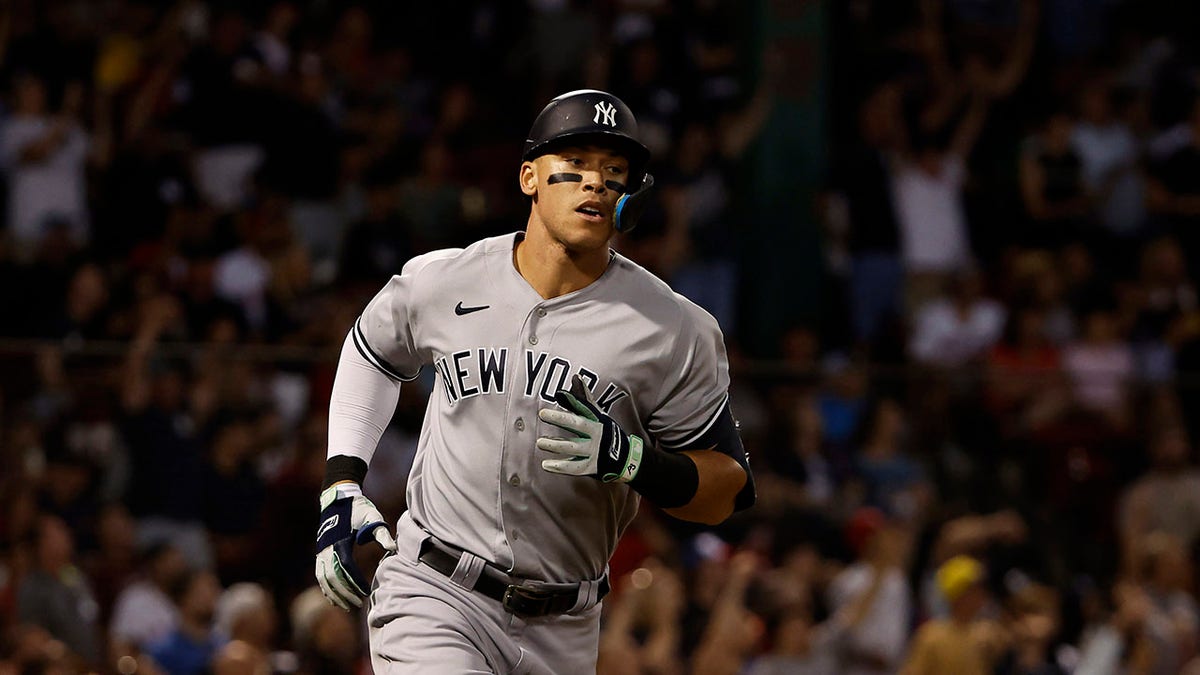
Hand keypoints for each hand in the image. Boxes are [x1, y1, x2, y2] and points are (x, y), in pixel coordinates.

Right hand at [314, 483, 395, 609]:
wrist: (338, 498)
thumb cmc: (358, 508)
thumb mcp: (372, 517)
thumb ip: (381, 533)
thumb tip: (393, 548)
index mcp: (339, 542)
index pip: (345, 568)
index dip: (355, 583)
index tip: (365, 593)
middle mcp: (326, 549)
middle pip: (333, 578)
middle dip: (345, 593)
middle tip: (358, 604)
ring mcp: (321, 551)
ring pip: (324, 579)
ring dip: (334, 594)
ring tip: (345, 607)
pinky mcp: (320, 552)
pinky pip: (320, 575)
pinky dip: (326, 588)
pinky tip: (333, 598)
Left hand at [538, 374, 643, 482]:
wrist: (627, 459)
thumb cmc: (607, 433)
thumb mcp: (599, 415)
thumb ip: (584, 400)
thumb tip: (576, 377)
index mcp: (598, 420)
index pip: (585, 408)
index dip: (573, 401)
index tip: (560, 394)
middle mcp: (597, 434)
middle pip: (578, 425)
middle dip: (560, 419)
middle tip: (542, 414)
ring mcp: (594, 451)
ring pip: (573, 447)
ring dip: (555, 445)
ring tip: (540, 442)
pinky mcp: (591, 466)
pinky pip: (574, 467)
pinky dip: (560, 467)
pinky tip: (546, 464)